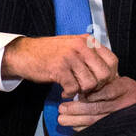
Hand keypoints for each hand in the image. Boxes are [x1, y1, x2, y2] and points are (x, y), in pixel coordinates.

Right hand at [1, 34, 118, 96]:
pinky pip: (73, 88)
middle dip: (98, 87)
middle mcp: (81, 47)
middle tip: (87, 91)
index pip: (112, 61)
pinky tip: (63, 92)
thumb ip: (90, 57)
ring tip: (74, 90)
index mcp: (87, 41)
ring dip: (83, 92)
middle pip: (104, 74)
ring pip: (90, 83)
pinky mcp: (58, 69)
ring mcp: (70, 57)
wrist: (23, 53)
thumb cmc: (49, 53)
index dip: (110, 76)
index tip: (101, 83)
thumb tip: (110, 75)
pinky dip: (69, 94)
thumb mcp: (73, 48)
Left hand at [58, 75, 135, 128]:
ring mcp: (124, 117)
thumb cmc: (116, 87)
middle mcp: (127, 103)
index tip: (78, 95)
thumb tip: (76, 91)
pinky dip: (83, 127)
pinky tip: (72, 125)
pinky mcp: (116, 128)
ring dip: (76, 119)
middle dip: (78, 108)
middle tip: (62, 108)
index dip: (92, 95)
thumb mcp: (110, 79)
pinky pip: (97, 128)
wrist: (130, 100)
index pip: (108, 91)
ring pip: (96, 120)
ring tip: (62, 118)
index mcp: (126, 87)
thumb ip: (97, 82)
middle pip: (99, 107)